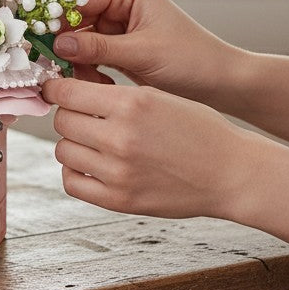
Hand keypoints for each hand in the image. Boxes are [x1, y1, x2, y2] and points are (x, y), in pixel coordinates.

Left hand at [42, 77, 258, 220]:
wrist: (232, 173)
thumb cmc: (199, 130)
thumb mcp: (157, 96)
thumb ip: (113, 96)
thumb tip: (69, 92)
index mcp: (130, 103)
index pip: (66, 92)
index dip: (56, 89)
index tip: (55, 89)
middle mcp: (120, 137)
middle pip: (62, 121)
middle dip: (69, 115)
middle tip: (83, 116)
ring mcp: (118, 172)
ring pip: (63, 151)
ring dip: (73, 143)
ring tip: (93, 141)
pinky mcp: (119, 200)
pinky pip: (72, 183)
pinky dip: (75, 172)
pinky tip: (92, 164)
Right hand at [52, 0, 238, 105]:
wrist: (220, 84)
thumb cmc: (192, 60)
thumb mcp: (141, 53)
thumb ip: (97, 48)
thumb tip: (58, 44)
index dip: (56, 17)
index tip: (36, 36)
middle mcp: (120, 2)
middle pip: (74, 18)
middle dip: (64, 44)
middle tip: (51, 65)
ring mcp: (117, 25)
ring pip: (78, 40)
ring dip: (76, 61)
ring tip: (85, 81)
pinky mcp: (117, 46)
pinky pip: (88, 54)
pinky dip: (87, 70)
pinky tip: (97, 84)